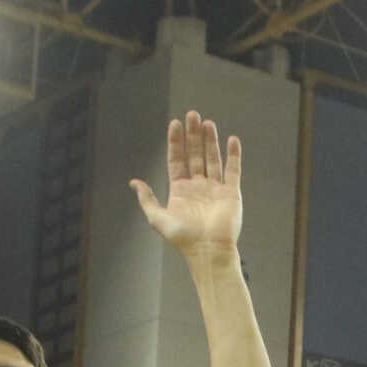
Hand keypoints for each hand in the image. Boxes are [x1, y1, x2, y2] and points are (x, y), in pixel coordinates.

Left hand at [130, 111, 242, 254]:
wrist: (208, 251)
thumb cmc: (182, 238)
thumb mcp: (157, 218)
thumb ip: (147, 199)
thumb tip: (134, 182)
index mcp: (180, 190)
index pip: (177, 160)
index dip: (175, 142)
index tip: (175, 123)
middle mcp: (198, 186)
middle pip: (194, 154)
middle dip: (193, 135)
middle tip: (192, 114)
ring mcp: (215, 189)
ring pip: (212, 158)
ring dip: (210, 140)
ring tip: (207, 122)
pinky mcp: (231, 193)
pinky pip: (233, 170)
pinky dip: (233, 155)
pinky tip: (231, 140)